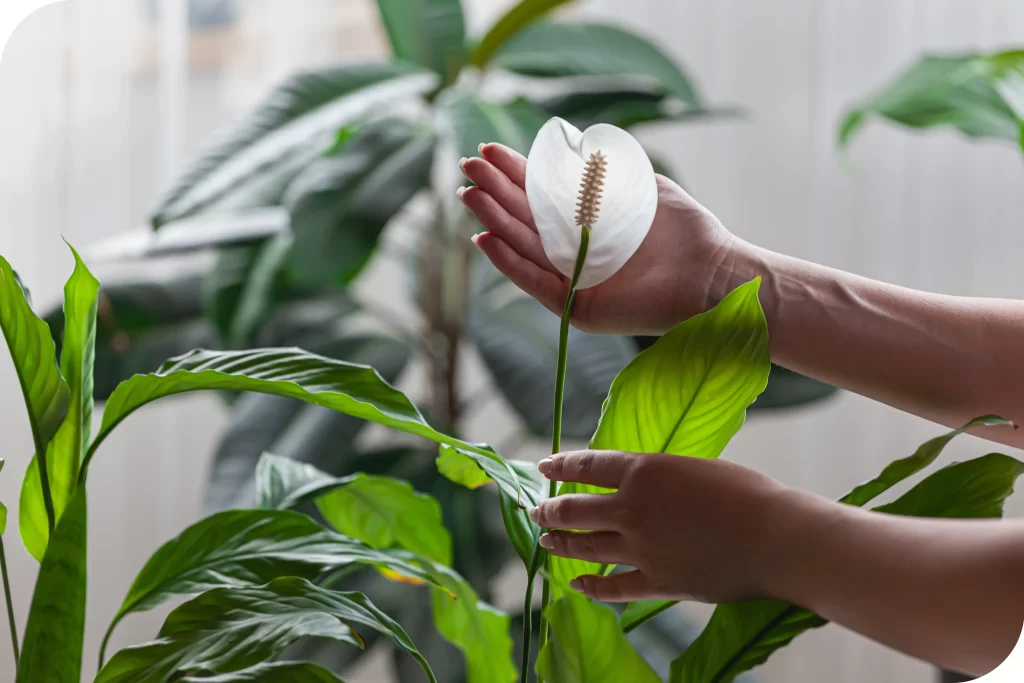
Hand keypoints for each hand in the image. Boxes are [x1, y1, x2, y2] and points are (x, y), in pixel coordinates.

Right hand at [459, 143, 734, 335]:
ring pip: (525, 248)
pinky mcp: (581, 308)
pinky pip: (538, 283)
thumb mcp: (643, 187)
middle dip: (495, 192)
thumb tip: (570, 148)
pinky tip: (486, 239)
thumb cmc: (686, 231)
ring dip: (494, 222)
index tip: (488, 150)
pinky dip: (510, 263)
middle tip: (467, 167)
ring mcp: (576, 281)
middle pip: (525, 219)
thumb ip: (607, 172)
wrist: (713, 274)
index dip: (514, 173)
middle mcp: (577, 252)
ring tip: (469, 196)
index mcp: (590, 222)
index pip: (542, 195)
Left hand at [529, 450, 835, 603]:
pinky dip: (592, 587)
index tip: (542, 468)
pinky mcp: (657, 581)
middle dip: (549, 511)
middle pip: (574, 510)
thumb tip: (638, 484)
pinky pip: (613, 587)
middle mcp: (632, 509)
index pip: (585, 466)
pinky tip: (577, 585)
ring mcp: (641, 548)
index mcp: (642, 471)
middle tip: (536, 512)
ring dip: (560, 543)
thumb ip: (657, 476)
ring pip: (585, 547)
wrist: (776, 536)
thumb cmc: (746, 493)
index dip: (559, 466)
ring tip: (546, 540)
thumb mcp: (693, 467)